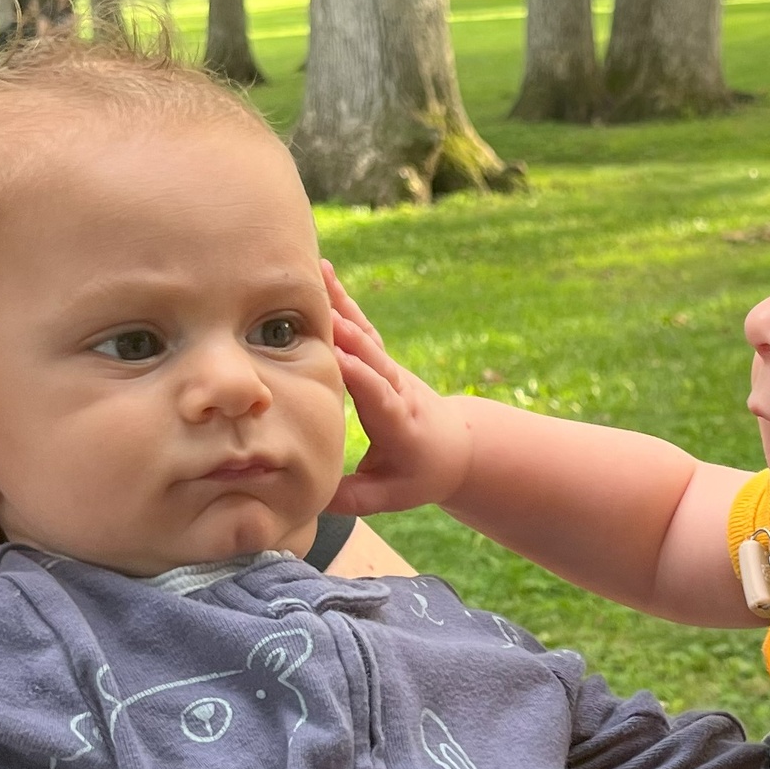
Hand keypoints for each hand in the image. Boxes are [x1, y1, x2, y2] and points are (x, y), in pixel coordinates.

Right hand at [326, 262, 474, 516]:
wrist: (457, 447)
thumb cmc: (420, 474)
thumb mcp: (392, 496)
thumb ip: (353, 498)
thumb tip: (311, 497)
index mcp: (398, 421)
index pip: (377, 394)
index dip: (356, 375)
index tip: (331, 356)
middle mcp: (395, 387)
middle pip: (369, 356)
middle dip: (342, 332)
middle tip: (313, 306)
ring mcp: (389, 368)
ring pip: (363, 332)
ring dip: (339, 303)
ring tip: (315, 270)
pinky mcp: (380, 358)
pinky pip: (360, 326)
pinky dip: (341, 299)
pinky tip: (323, 271)